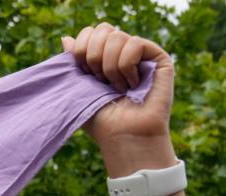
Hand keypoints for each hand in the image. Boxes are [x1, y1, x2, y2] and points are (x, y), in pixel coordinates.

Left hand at [62, 23, 173, 148]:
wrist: (124, 137)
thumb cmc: (102, 121)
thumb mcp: (79, 90)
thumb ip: (73, 63)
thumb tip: (67, 38)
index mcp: (104, 58)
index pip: (90, 33)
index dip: (81, 50)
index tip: (83, 74)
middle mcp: (123, 53)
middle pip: (103, 29)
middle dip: (94, 57)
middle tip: (100, 83)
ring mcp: (142, 55)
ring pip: (117, 36)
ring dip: (110, 67)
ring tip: (117, 88)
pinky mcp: (159, 58)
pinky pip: (135, 43)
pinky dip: (127, 66)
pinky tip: (133, 85)